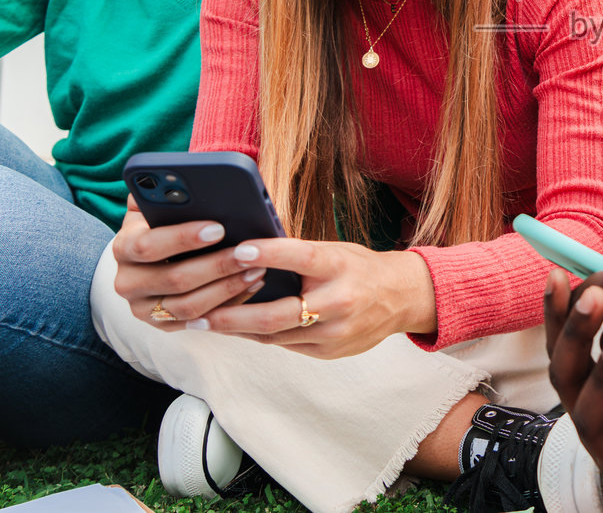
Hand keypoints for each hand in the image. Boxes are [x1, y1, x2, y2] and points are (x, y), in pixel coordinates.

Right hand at [111, 198, 267, 328]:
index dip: (183, 237)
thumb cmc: (166, 221)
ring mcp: (143, 309)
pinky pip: (199, 322)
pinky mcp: (163, 326)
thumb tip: (174, 175)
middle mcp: (127, 282)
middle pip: (175, 280)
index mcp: (123, 247)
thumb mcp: (159, 204)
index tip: (219, 227)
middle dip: (216, 265)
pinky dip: (228, 305)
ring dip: (227, 288)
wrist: (157, 257)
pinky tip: (252, 286)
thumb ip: (163, 189)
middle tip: (249, 252)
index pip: (149, 245)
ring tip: (257, 269)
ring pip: (189, 306)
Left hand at [198, 239, 436, 358]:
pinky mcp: (330, 352)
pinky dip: (260, 336)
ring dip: (239, 330)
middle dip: (234, 316)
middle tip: (201, 315)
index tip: (237, 250)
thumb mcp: (335, 251)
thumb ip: (296, 254)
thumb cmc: (359, 268)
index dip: (268, 254)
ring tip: (208, 324)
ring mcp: (335, 333)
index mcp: (340, 268)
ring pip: (276, 336)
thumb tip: (248, 252)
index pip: (301, 258)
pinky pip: (286, 346)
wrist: (401, 299)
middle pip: (279, 315)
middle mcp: (339, 302)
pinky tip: (239, 329)